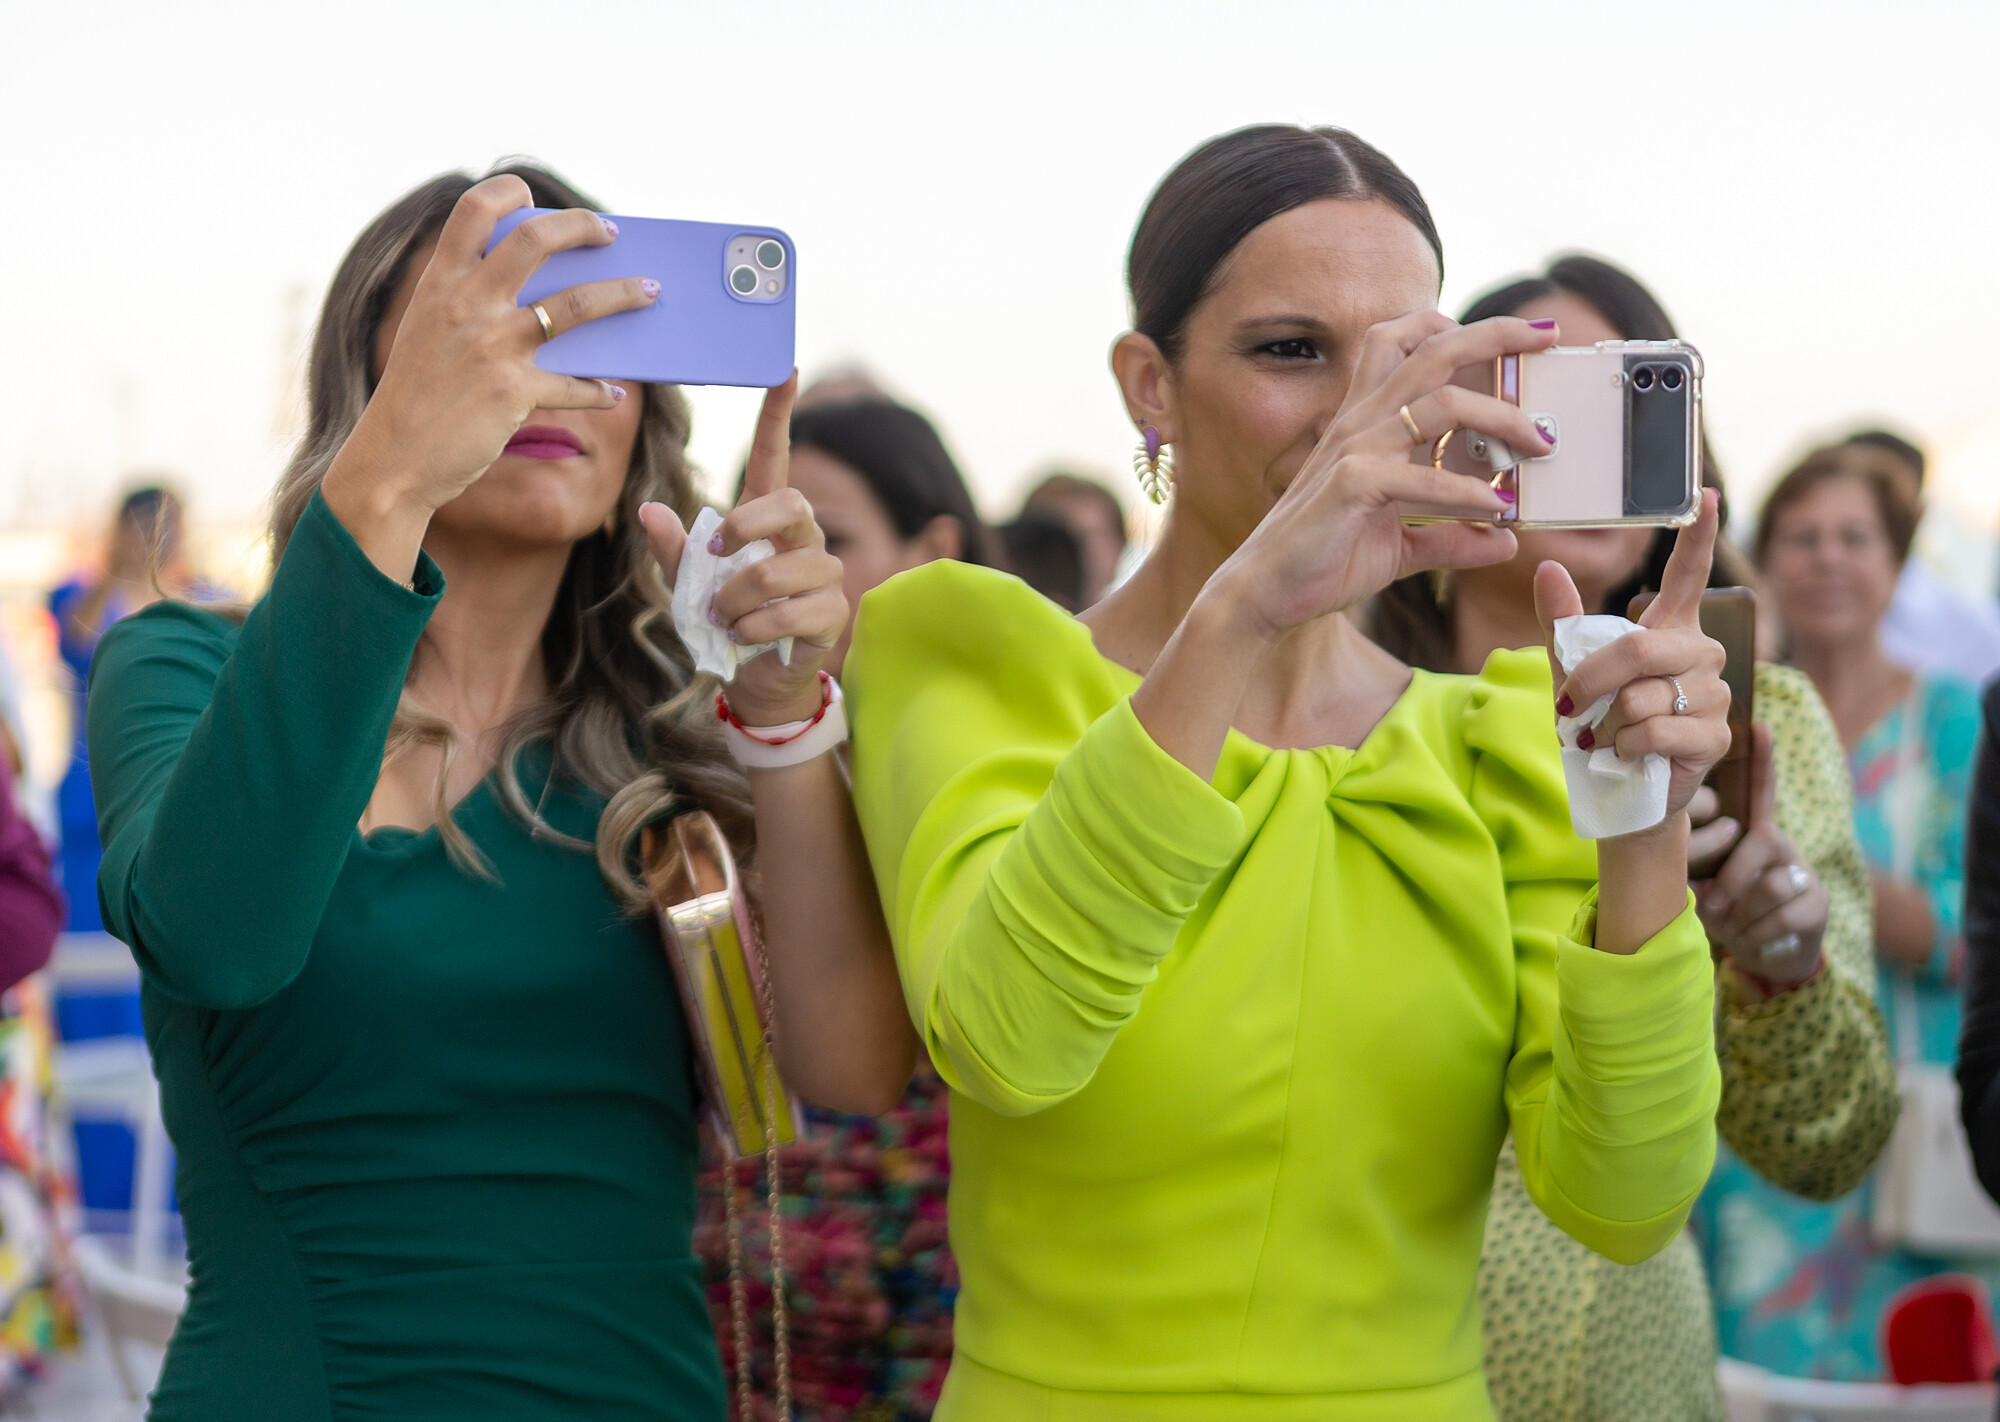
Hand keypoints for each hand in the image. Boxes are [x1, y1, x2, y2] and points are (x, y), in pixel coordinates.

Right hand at [334, 175, 658, 518]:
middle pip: (537, 240)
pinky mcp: (515, 391)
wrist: (393, 460)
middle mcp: (467, 305)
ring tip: (649, 292)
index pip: (473, 210)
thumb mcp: (428, 335)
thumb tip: (545, 299)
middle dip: (583, 227)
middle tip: (610, 232)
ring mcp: (493, 346)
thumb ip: (469, 306)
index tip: (532, 194)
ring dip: (624, 294)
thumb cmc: (416, 398)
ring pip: (578, 304)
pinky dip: (599, 389)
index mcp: (439, 284)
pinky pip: (577, 383)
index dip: (507, 191)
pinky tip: (613, 392)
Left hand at [639, 373, 847, 725]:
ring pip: (781, 569)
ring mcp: (824, 574)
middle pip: (790, 504)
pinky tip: (743, 638)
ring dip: (736, 597)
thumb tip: (647, 508)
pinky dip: (753, 628)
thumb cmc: (724, 623)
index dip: (779, 414)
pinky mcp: (832, 613)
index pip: (774, 458)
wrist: (753, 682)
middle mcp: (803, 538)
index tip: (785, 369)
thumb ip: (673, 550)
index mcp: (766, 521)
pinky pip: (789, 611)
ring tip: (722, 617)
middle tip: (714, 554)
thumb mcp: (686, 586)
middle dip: (746, 526)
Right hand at [1200, 312, 1561, 641]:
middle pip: (1432, 350)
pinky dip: (1467, 491)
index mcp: (1366, 423)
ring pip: (1440, 402)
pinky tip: (1498, 512)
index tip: (1517, 335)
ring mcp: (1354, 449)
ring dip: (1501, 418)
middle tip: (1547, 335)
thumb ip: (1451, 538)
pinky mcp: (1350, 485)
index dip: (1458, 327)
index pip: (1405, 344)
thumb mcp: (1401, 548)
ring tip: (1539, 444)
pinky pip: (1422, 475)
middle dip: (1495, 334)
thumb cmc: (1322, 562)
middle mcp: (1360, 423)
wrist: (1264, 595)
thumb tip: (1505, 540)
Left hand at [1535, 490, 1731, 827]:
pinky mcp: (1717, 735)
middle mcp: (1701, 653)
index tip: (1704, 494)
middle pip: (1640, 648)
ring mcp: (1715, 694)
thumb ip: (1564, 623)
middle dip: (1592, 681)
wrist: (1620, 788)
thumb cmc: (1600, 724)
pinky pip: (1655, 731)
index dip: (1698, 535)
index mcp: (1671, 629)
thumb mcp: (1573, 669)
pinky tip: (1630, 754)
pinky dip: (1625, 747)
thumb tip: (1547, 567)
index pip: (1689, 575)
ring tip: (1613, 735)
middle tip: (1572, 707)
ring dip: (1608, 723)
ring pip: (1644, 696)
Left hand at [1694, 722, 1826, 988]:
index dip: (1762, 762)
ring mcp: (1803, 872)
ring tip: (1735, 926)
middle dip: (1730, 880)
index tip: (1760, 725)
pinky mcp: (1816, 904)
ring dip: (1741, 915)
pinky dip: (1756, 935)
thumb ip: (1700, 870)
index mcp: (1754, 835)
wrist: (1768, 957)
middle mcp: (1783, 845)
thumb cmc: (1730, 913)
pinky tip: (1756, 941)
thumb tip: (1691, 872)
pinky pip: (1781, 915)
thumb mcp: (1708, 888)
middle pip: (1759, 840)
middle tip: (1713, 905)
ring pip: (1770, 884)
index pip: (1761, 793)